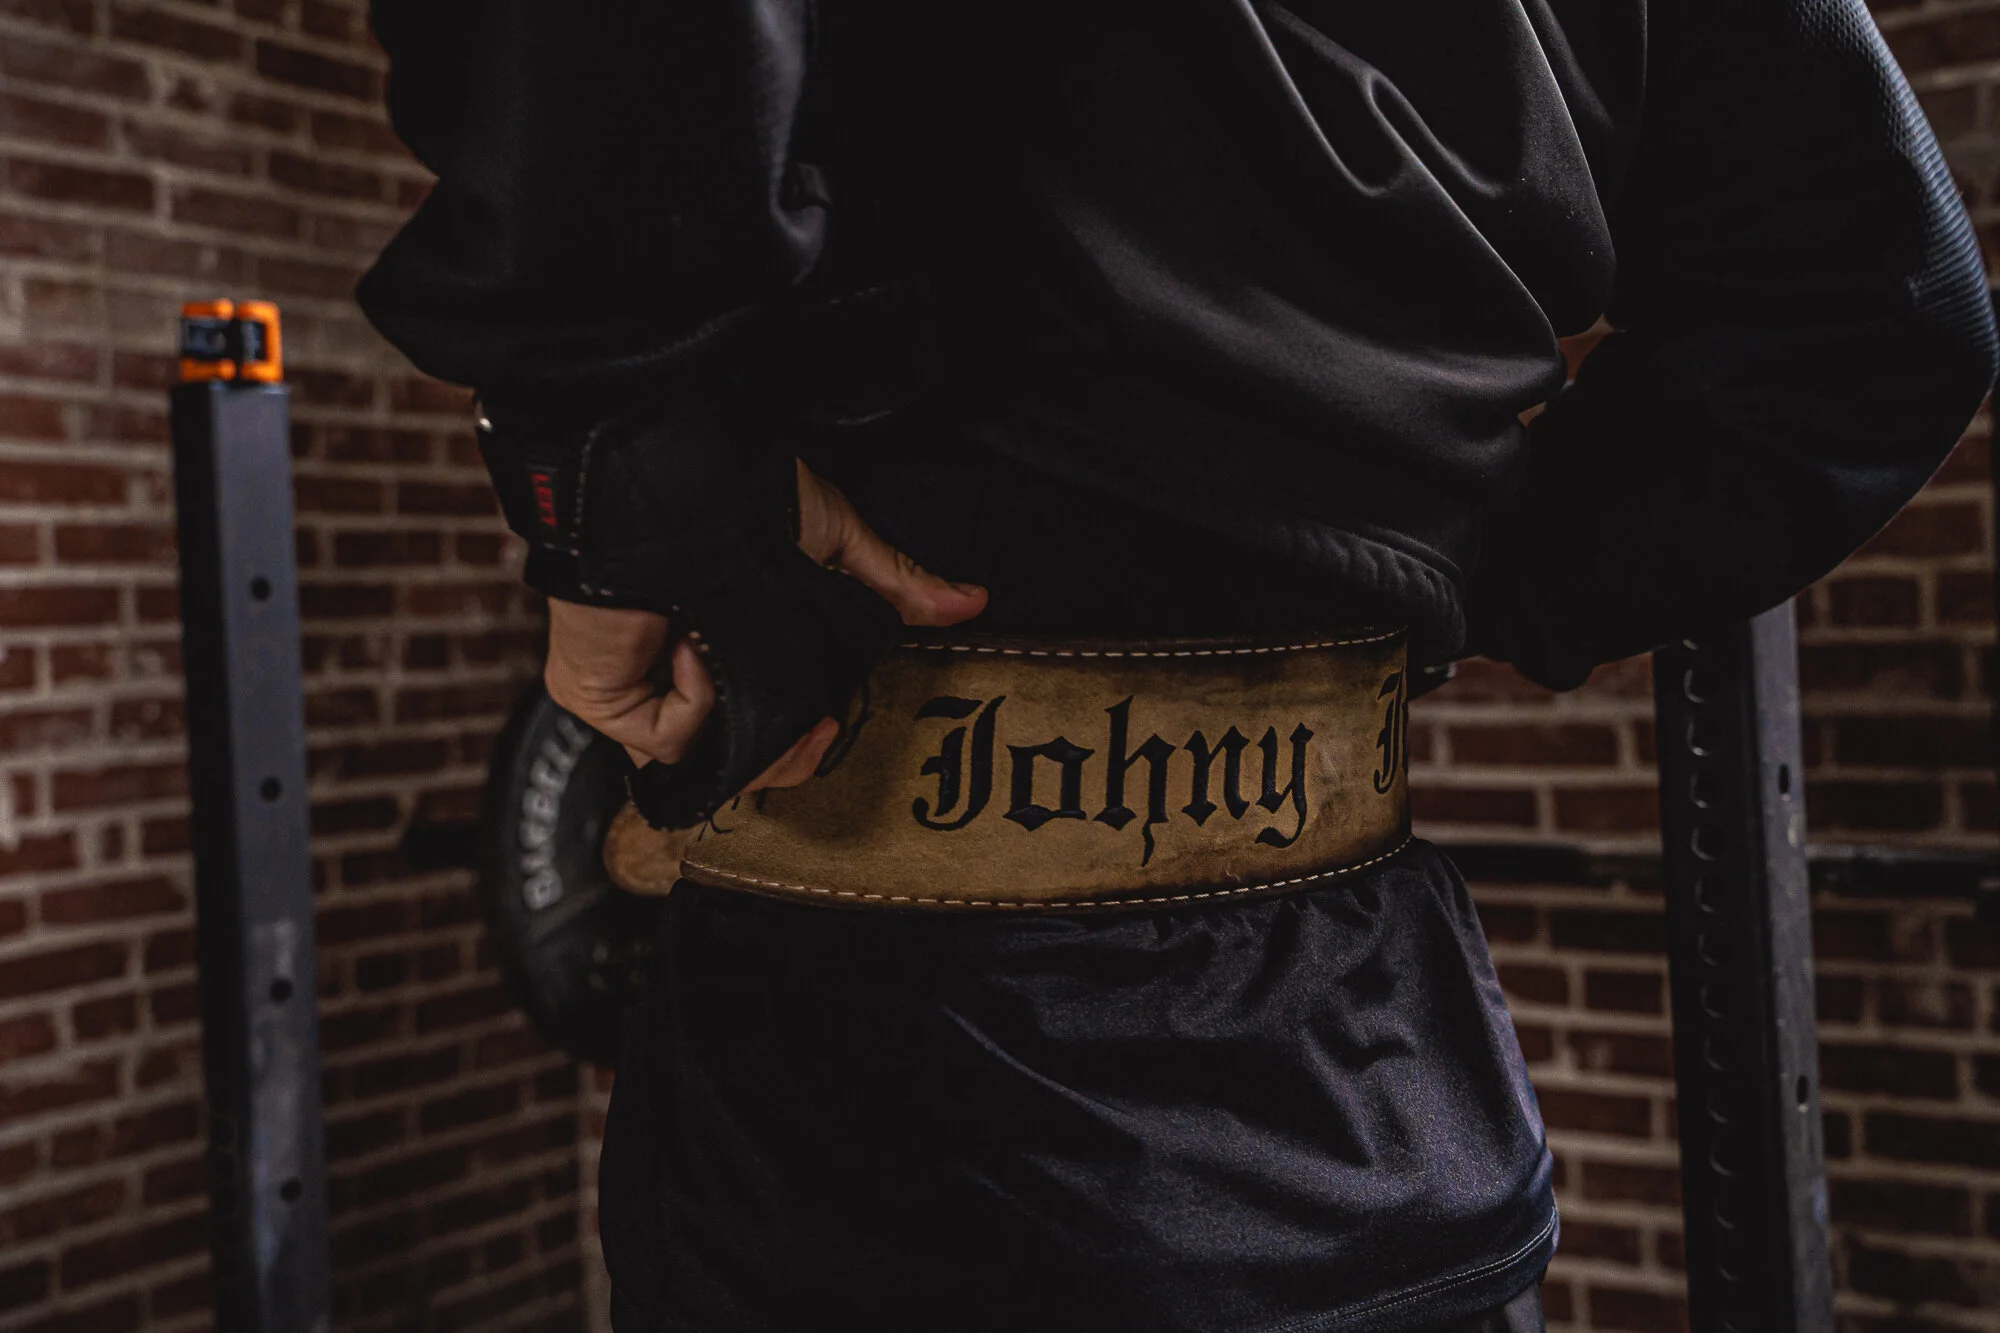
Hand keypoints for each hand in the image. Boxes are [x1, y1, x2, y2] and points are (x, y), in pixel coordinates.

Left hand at [543, 461, 986, 791]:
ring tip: (737, 661)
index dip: (800, 745)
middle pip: (734, 766)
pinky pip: (665, 737)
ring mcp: (632, 693)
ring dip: (738, 721)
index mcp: (724, 655)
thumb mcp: (830, 544)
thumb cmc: (731, 494)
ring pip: (702, 763)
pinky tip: (692, 648)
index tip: (830, 724)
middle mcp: (674, 682)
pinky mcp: (598, 698)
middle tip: (813, 729)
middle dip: (781, 758)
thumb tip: (970, 602)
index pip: (759, 733)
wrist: (663, 479)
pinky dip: (693, 699)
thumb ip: (893, 585)